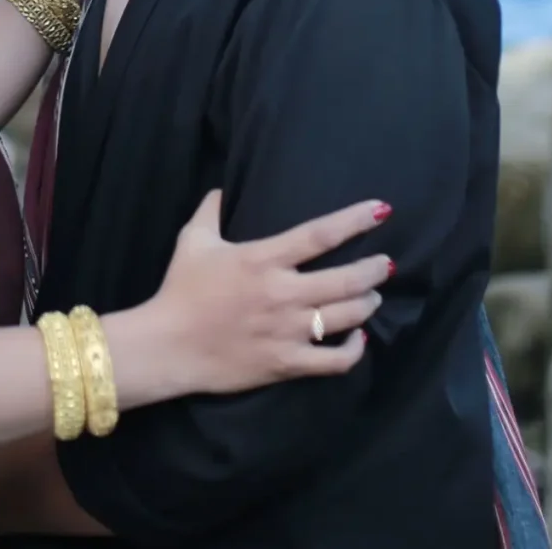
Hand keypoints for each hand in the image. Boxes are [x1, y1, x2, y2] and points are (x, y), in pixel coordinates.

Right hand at [115, 191, 388, 400]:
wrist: (167, 346)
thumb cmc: (180, 290)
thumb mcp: (193, 241)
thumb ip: (211, 211)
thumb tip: (222, 189)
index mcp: (263, 259)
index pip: (320, 234)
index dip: (355, 220)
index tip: (381, 211)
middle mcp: (283, 293)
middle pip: (346, 279)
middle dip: (374, 270)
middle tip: (384, 265)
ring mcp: (288, 331)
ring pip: (347, 317)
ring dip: (367, 304)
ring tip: (372, 297)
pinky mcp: (287, 363)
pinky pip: (335, 360)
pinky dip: (355, 349)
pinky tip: (358, 339)